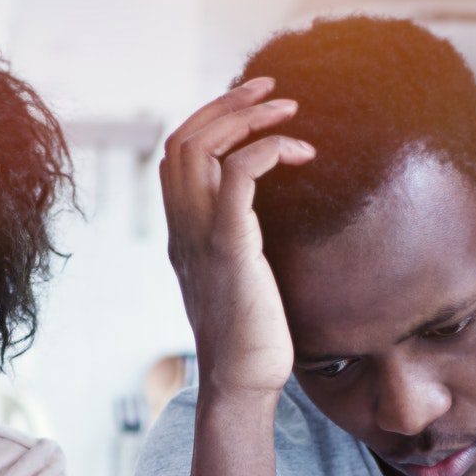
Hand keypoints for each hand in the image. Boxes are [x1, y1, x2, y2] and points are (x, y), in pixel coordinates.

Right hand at [160, 76, 314, 401]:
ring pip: (203, 149)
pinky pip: (236, 178)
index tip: (253, 105)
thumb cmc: (253, 341)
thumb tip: (270, 223)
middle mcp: (182, 230)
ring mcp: (200, 239)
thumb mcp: (242, 280)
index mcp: (182, 234)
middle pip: (184, 139)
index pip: (176, 154)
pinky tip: (299, 154)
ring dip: (249, 118)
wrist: (243, 385)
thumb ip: (241, 245)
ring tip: (291, 111)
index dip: (211, 118)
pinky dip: (265, 151)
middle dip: (231, 104)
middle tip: (277, 90)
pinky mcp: (229, 249)